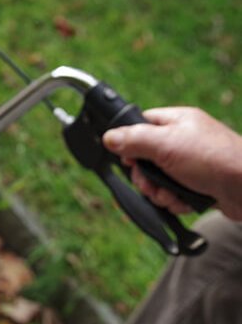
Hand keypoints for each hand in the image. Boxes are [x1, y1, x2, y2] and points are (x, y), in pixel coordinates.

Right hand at [103, 107, 241, 219]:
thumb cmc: (214, 160)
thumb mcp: (166, 145)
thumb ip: (134, 139)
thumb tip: (108, 137)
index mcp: (177, 122)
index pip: (139, 126)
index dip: (129, 144)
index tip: (130, 158)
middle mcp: (182, 141)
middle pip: (144, 160)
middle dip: (145, 178)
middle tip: (153, 183)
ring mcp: (189, 165)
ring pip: (156, 181)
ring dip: (159, 193)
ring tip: (172, 194)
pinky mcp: (196, 185)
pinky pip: (171, 195)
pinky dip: (174, 201)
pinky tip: (185, 201)